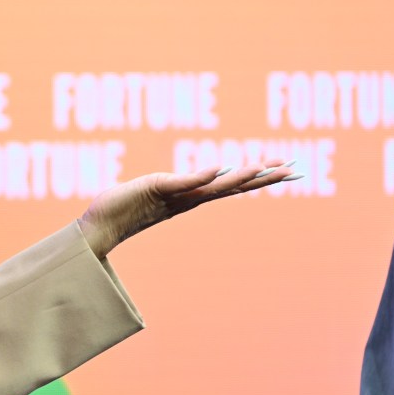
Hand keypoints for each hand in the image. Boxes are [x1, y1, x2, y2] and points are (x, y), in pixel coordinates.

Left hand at [78, 161, 300, 257]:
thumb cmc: (125, 208)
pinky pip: (183, 182)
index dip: (261, 176)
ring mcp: (176, 195)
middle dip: (264, 177)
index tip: (288, 167)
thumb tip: (208, 174)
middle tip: (295, 168)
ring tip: (263, 168)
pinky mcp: (158, 189)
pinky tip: (218, 168)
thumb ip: (184, 183)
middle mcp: (190, 198)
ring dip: (239, 177)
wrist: (99, 227)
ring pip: (215, 186)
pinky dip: (200, 176)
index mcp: (193, 196)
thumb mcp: (160, 190)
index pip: (233, 184)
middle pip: (234, 186)